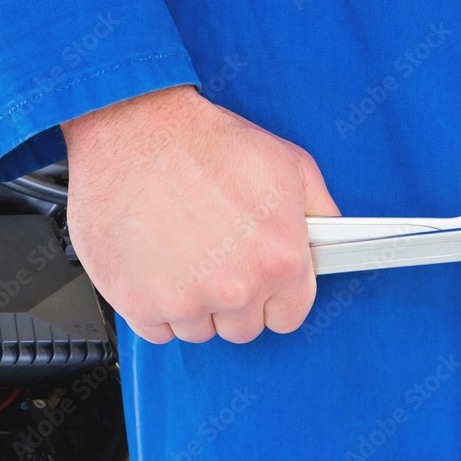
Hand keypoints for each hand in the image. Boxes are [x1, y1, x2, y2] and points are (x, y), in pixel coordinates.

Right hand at [61, 86, 339, 343]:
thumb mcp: (287, 163)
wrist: (132, 130)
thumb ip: (318, 211)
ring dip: (191, 303)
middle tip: (213, 257)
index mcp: (279, 259)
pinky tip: (153, 265)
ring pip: (197, 330)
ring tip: (179, 253)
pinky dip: (153, 306)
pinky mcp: (139, 304)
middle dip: (231, 300)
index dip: (273, 296)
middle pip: (242, 328)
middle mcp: (235, 288)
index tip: (259, 281)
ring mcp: (185, 302)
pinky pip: (156, 330)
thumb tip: (328, 241)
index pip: (288, 316)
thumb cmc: (202, 142)